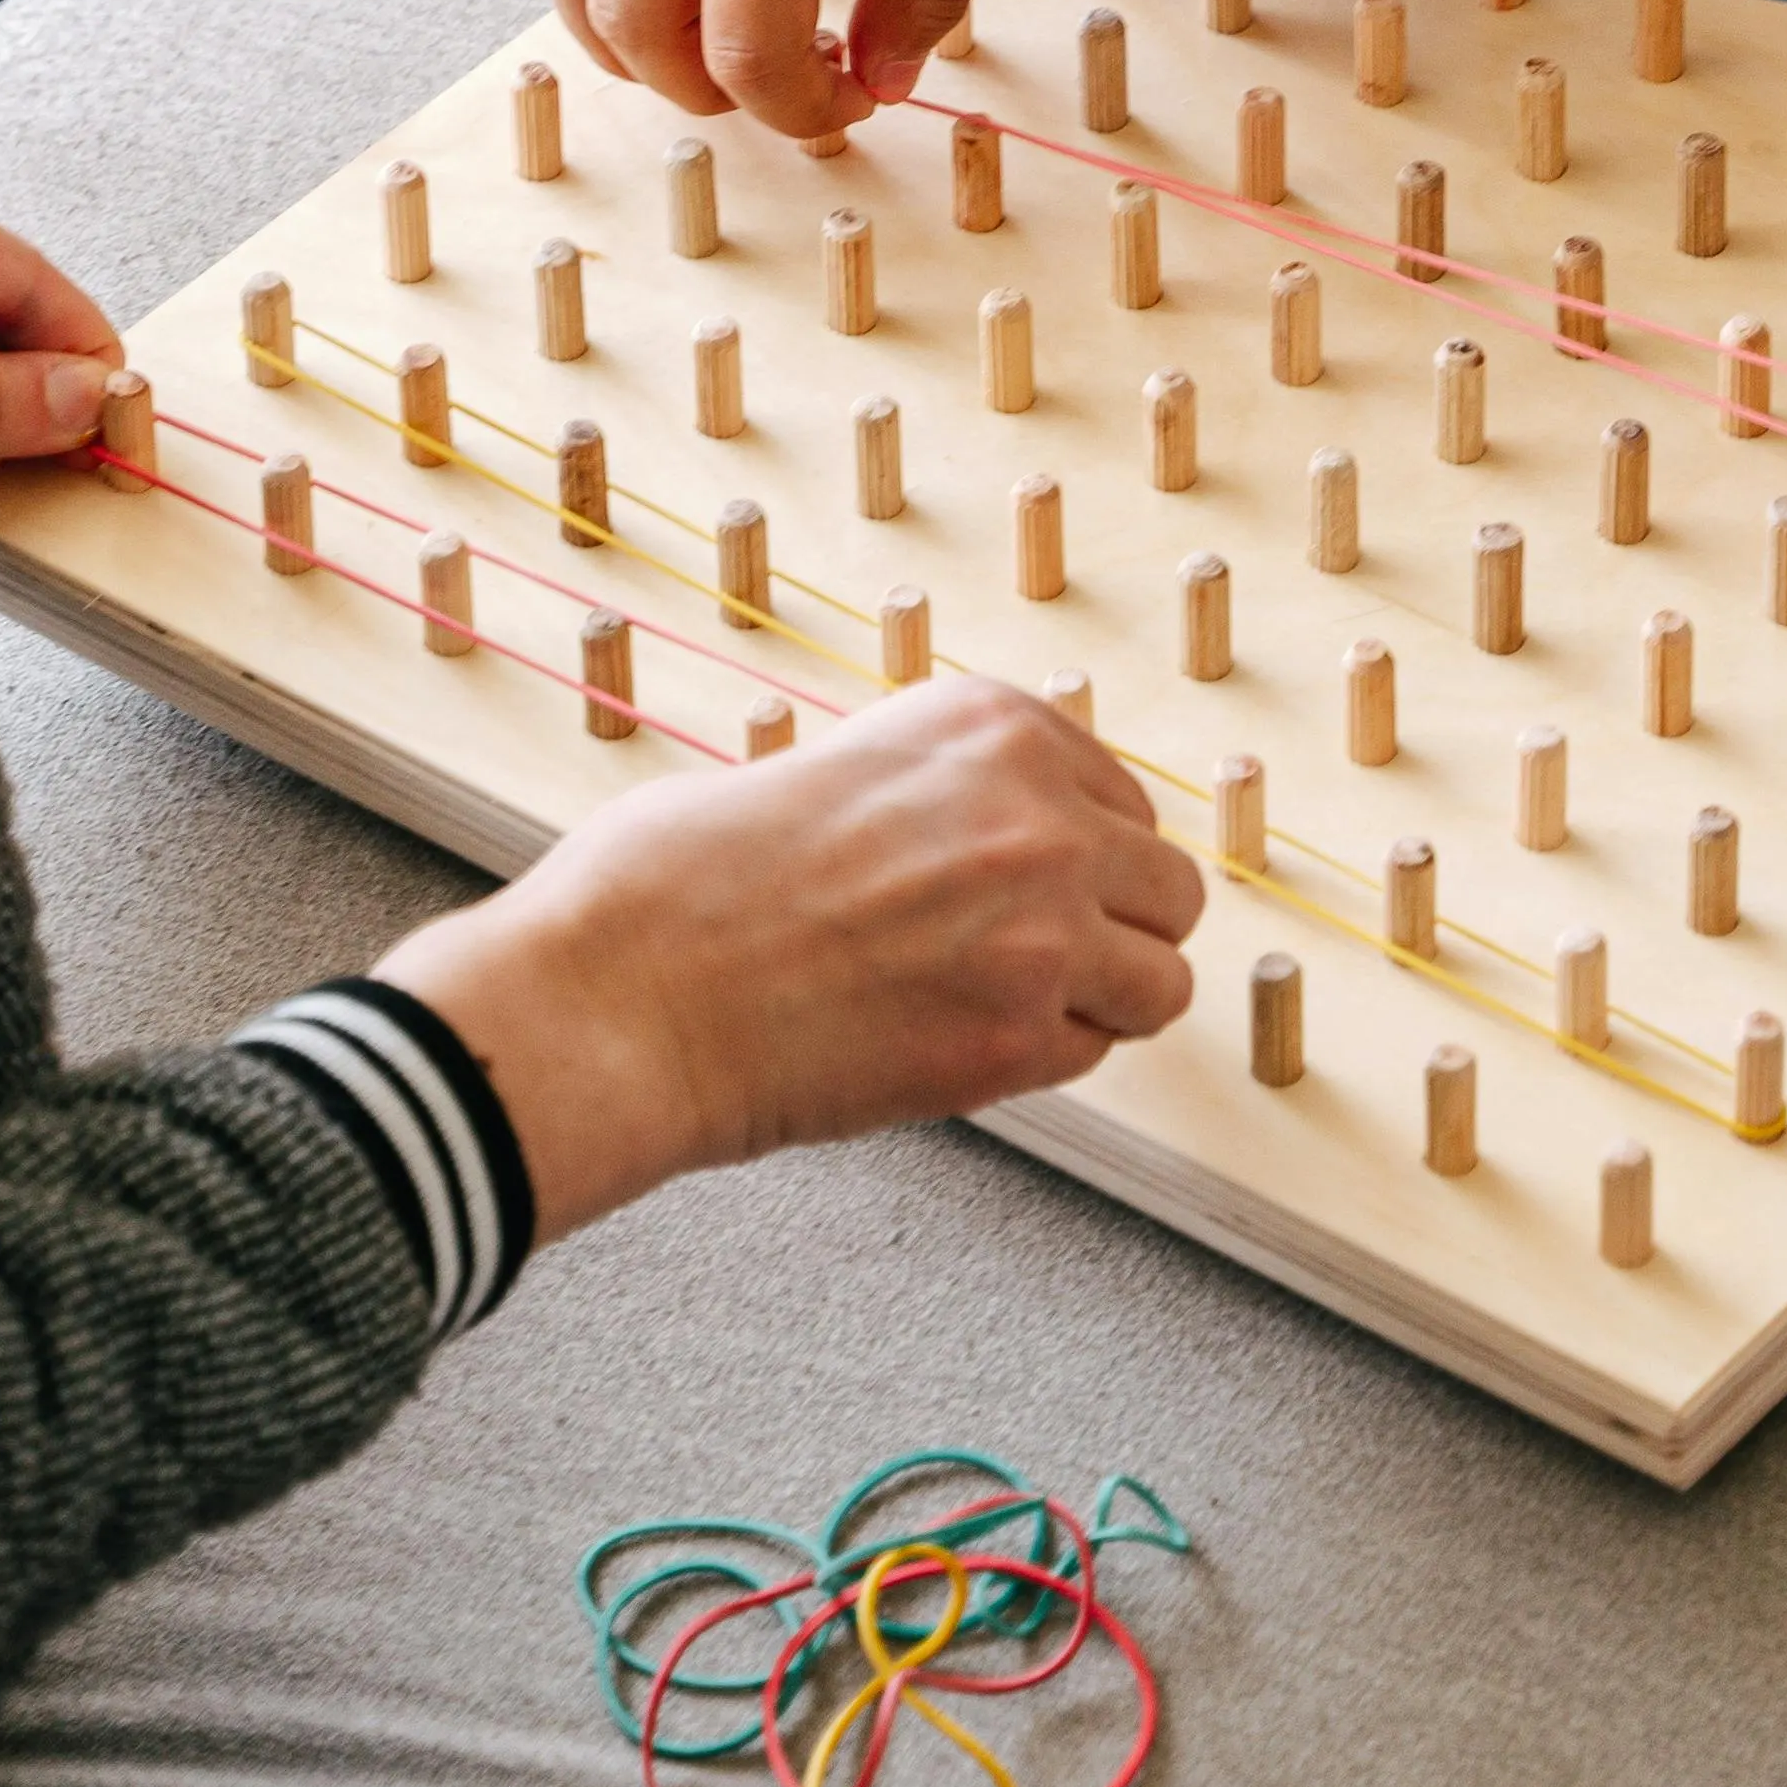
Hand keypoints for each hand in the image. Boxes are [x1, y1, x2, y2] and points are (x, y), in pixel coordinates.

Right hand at [393, 678, 1207, 1233]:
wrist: (621, 991)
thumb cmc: (680, 883)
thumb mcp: (830, 765)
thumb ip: (938, 794)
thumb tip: (988, 844)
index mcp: (991, 726)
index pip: (1119, 798)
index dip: (1077, 858)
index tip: (1027, 890)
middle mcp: (1038, 811)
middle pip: (1166, 886)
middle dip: (1109, 929)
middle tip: (1026, 964)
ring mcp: (1041, 926)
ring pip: (1162, 979)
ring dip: (1098, 1002)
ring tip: (1003, 1013)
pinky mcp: (1017, 1037)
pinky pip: (1095, 1052)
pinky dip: (1044, 1060)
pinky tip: (958, 1048)